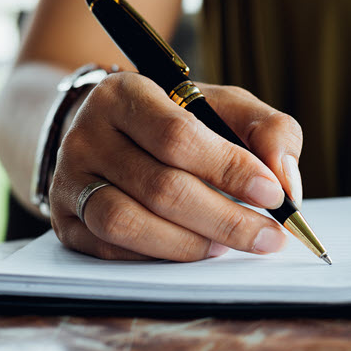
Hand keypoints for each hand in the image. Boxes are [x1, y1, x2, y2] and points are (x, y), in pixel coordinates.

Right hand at [49, 73, 302, 260]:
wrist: (108, 133)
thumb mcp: (225, 107)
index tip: (273, 195)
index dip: (229, 170)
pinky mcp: (64, 222)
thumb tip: (286, 180)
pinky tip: (195, 251)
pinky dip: (159, 257)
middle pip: (160, 187)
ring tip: (229, 246)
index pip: (178, 137)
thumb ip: (268, 131)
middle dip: (225, 219)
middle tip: (268, 237)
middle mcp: (86, 135)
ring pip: (128, 224)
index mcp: (125, 94)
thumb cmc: (178, 120)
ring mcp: (69, 181)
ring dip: (190, 244)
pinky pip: (111, 250)